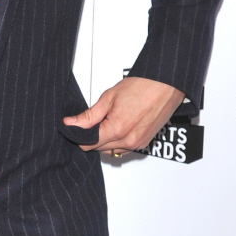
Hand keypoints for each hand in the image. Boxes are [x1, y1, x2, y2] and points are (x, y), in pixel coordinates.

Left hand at [63, 76, 184, 155]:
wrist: (164, 84)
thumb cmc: (141, 86)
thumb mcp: (109, 97)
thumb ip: (88, 115)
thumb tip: (71, 123)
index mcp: (117, 129)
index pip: (88, 144)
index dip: (79, 135)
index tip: (77, 127)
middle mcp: (129, 141)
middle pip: (99, 149)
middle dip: (92, 137)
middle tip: (94, 120)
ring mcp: (138, 144)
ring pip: (111, 151)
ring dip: (105, 141)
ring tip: (108, 121)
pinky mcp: (145, 143)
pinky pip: (124, 149)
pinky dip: (117, 142)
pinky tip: (118, 126)